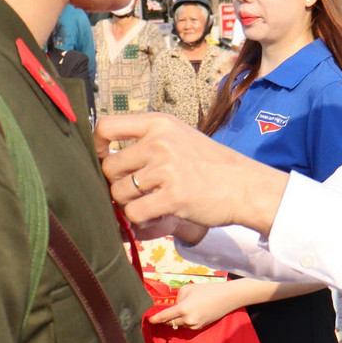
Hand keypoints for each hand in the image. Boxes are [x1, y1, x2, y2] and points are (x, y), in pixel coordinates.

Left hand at [96, 112, 288, 236]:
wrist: (245, 186)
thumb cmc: (210, 164)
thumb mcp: (180, 136)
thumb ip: (148, 139)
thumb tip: (104, 154)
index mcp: (159, 124)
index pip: (106, 127)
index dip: (96, 144)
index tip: (103, 157)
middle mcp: (159, 142)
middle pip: (109, 167)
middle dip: (117, 183)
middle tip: (136, 190)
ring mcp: (166, 169)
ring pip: (119, 192)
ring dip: (128, 203)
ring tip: (150, 201)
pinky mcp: (172, 196)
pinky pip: (133, 212)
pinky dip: (140, 218)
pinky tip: (158, 212)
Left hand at [150, 281, 240, 329]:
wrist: (227, 298)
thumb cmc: (207, 290)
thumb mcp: (188, 289)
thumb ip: (177, 298)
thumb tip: (174, 307)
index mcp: (183, 309)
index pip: (164, 316)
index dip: (155, 319)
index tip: (149, 320)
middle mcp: (187, 320)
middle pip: (170, 322)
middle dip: (165, 319)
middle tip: (162, 313)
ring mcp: (194, 325)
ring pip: (179, 324)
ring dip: (176, 319)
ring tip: (182, 308)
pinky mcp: (200, 327)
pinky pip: (187, 325)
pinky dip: (185, 321)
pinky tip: (190, 312)